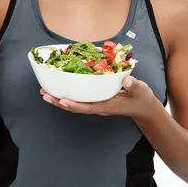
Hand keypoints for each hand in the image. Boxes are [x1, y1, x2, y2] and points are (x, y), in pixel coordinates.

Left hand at [40, 75, 154, 118]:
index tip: (62, 100)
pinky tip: (58, 90)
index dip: (75, 105)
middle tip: (45, 94)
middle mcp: (99, 107)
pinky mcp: (96, 100)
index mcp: (108, 105)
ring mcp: (97, 104)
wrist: (143, 106)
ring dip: (59, 100)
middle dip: (60, 102)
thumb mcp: (141, 90)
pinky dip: (67, 95)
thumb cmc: (141, 98)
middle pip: (77, 107)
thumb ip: (134, 84)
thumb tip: (125, 80)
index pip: (89, 107)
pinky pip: (79, 100)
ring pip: (75, 105)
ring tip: (45, 93)